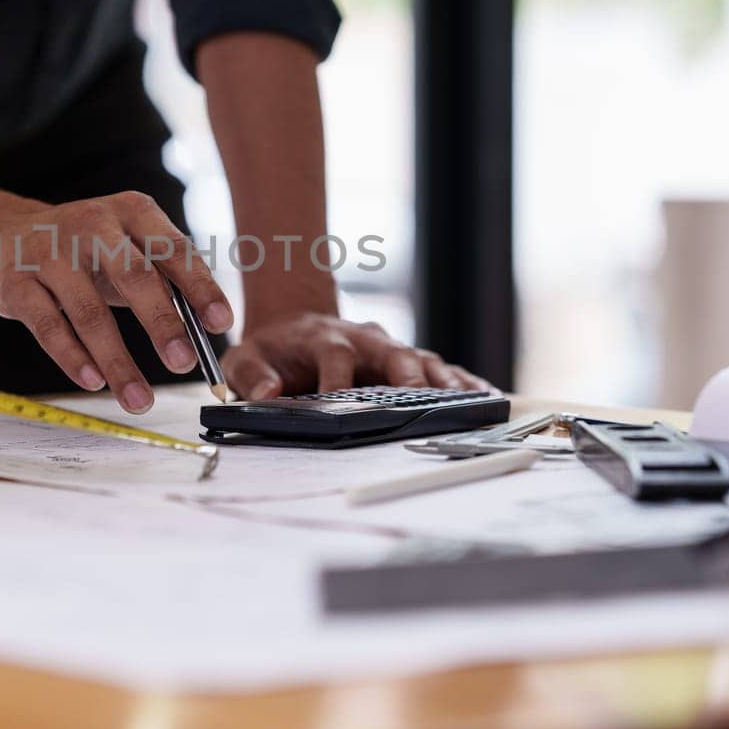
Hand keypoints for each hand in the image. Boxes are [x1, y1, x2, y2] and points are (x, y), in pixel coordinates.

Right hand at [0, 191, 233, 413]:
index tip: (221, 322)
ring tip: (139, 400)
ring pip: (89, 313)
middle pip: (133, 277)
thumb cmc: (84, 251)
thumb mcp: (127, 249)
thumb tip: (206, 333)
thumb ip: (166, 281)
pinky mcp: (15, 283)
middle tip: (184, 363)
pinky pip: (49, 326)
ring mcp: (49, 253)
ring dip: (118, 361)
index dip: (200, 286)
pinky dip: (73, 358)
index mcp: (132, 212)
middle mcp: (91, 224)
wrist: (0, 235)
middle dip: (162, 323)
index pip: (173, 250)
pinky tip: (93, 382)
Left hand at [221, 312, 494, 397]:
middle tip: (420, 399)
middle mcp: (364, 340)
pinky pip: (439, 368)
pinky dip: (461, 380)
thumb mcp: (244, 360)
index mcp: (324, 337)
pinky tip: (483, 395)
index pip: (336, 355)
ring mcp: (388, 350)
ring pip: (422, 360)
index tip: (339, 401)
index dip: (338, 378)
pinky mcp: (405, 362)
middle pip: (393, 353)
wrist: (291, 326)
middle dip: (407, 376)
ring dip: (444, 381)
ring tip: (468, 401)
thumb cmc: (270, 350)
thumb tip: (269, 395)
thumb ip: (252, 376)